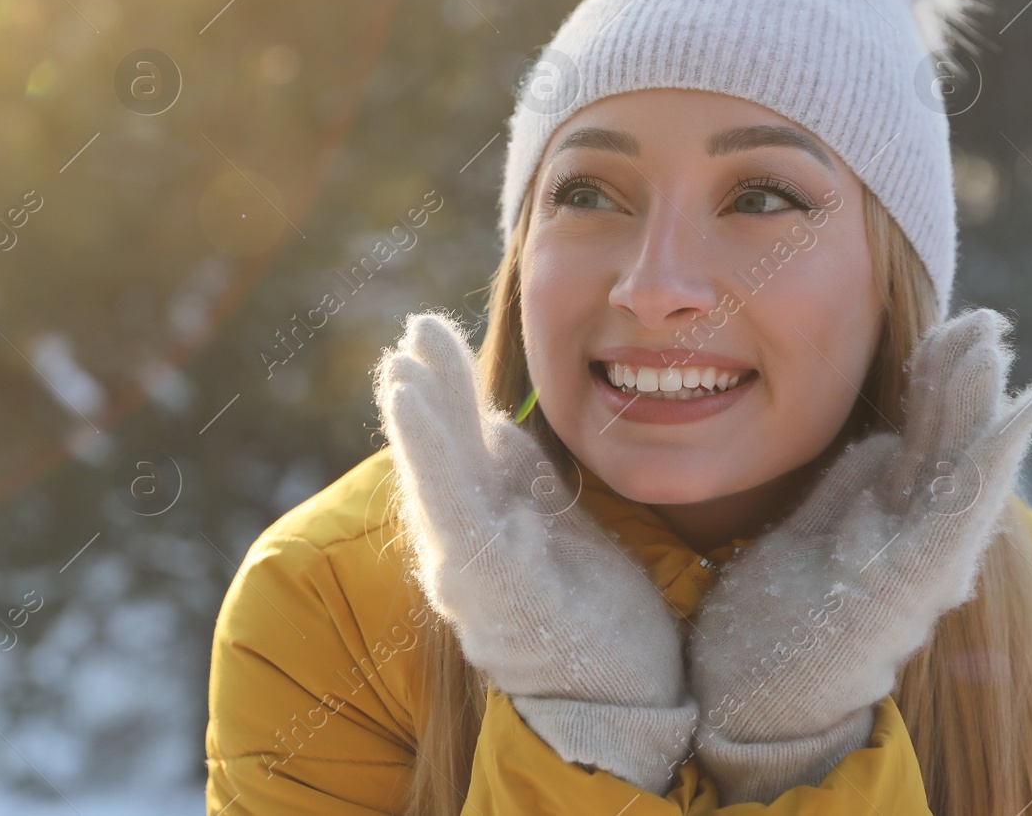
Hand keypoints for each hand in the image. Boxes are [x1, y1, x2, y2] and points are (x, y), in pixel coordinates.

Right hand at [373, 310, 697, 794]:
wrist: (626, 693)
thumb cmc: (587, 611)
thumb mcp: (552, 522)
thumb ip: (518, 475)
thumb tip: (489, 421)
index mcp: (480, 530)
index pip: (452, 450)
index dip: (439, 394)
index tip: (423, 338)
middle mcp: (465, 552)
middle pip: (437, 462)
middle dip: (422, 400)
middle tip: (410, 338)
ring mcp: (479, 575)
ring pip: (441, 488)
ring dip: (421, 430)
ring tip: (406, 376)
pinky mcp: (505, 591)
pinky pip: (467, 521)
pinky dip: (440, 465)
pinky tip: (437, 429)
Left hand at [686, 307, 1031, 801]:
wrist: (740, 699)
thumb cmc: (769, 626)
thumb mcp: (801, 538)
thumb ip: (840, 494)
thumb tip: (874, 441)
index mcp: (880, 523)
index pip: (918, 438)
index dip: (933, 382)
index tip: (942, 328)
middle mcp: (907, 540)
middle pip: (945, 444)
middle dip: (965, 379)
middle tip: (984, 316)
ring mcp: (915, 562)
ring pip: (963, 470)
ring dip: (982, 405)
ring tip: (999, 348)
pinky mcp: (909, 583)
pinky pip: (960, 514)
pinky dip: (993, 463)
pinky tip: (1016, 417)